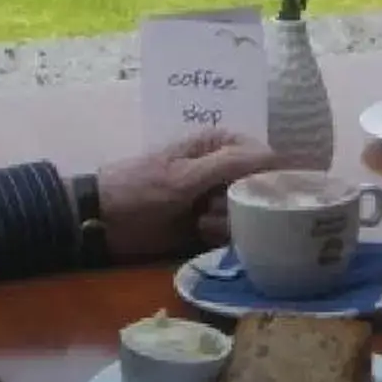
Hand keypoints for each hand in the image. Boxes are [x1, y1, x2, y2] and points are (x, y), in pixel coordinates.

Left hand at [92, 131, 281, 260]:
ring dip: (229, 222)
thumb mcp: (186, 175)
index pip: (265, 157)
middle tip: (216, 208)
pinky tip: (199, 234)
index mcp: (222, 145)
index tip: (255, 193)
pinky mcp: (212, 225)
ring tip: (201, 223)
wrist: (106, 221)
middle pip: (260, 190)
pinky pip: (235, 232)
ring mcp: (220, 198)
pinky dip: (221, 235)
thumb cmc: (141, 188)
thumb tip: (275, 156)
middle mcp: (226, 169)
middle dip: (244, 203)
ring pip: (249, 213)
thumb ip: (231, 164)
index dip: (266, 176)